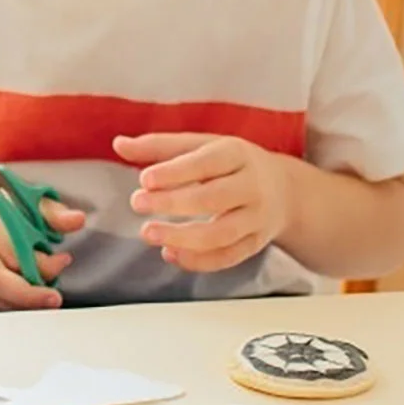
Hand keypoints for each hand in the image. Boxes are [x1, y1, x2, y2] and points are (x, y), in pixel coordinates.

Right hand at [0, 186, 83, 309]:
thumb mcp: (27, 200)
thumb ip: (53, 213)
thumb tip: (78, 220)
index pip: (15, 250)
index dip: (43, 263)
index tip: (63, 261)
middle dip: (28, 295)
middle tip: (54, 298)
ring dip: (17, 304)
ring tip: (40, 300)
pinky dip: (3, 304)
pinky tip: (21, 301)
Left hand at [116, 132, 290, 272]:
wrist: (285, 189)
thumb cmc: (230, 163)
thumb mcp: (201, 145)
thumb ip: (159, 146)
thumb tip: (118, 144)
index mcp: (236, 154)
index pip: (206, 163)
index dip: (175, 172)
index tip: (143, 179)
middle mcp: (251, 186)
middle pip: (214, 199)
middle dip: (173, 204)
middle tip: (137, 203)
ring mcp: (257, 218)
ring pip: (222, 234)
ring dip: (183, 237)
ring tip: (147, 233)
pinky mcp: (256, 243)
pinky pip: (228, 257)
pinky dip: (198, 260)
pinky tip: (169, 253)